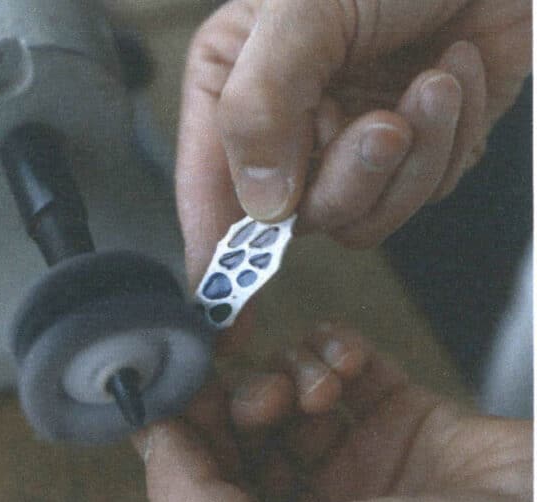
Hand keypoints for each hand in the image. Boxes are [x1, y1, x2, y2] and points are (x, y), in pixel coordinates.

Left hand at [132, 324, 531, 501]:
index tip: (175, 388)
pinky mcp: (408, 424)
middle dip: (238, 403)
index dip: (182, 437)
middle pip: (240, 437)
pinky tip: (347, 364)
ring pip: (287, 397)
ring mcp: (362, 468)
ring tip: (314, 389)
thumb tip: (156, 445)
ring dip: (288, 376)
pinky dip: (335, 351)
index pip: (199, 486)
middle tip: (260, 395)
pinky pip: (346, 366)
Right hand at [177, 0, 530, 278]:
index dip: (214, 254)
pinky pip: (421, 192)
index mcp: (233, 88)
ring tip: (432, 81)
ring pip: (363, 216)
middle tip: (380, 122)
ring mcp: (348, 143)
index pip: (209, 188)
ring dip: (410, 155)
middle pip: (294, 217)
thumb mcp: (301, 11)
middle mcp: (286, 125)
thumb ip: (260, 108)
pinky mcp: (412, 151)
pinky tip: (453, 73)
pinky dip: (450, 139)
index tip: (220, 311)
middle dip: (348, 177)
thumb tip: (262, 208)